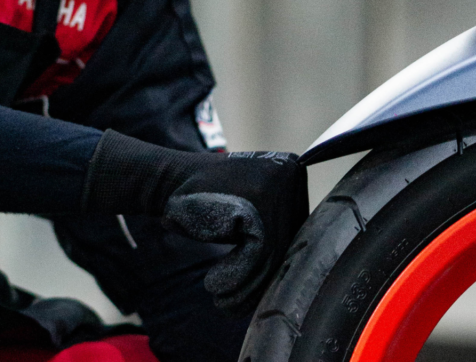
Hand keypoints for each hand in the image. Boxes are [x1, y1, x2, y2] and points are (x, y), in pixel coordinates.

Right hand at [82, 131, 308, 313]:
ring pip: (275, 250)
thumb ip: (277, 227)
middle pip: (290, 240)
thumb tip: (307, 271)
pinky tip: (216, 282)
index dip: (276, 263)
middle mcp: (291, 172)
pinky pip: (259, 250)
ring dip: (248, 284)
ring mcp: (277, 183)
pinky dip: (237, 274)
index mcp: (294, 171)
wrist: (168, 181)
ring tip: (224, 300)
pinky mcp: (257, 200)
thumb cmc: (206, 202)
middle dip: (261, 279)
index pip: (300, 228)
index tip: (254, 286)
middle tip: (234, 303)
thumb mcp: (250, 209)